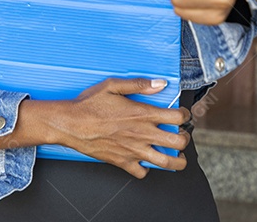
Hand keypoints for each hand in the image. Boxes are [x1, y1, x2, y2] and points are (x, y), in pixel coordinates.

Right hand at [50, 77, 190, 177]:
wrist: (70, 124)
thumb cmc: (89, 105)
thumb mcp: (112, 86)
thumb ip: (139, 84)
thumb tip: (160, 83)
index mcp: (142, 114)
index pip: (177, 117)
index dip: (185, 115)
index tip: (182, 114)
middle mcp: (142, 134)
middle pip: (178, 142)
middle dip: (186, 138)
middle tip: (182, 135)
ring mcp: (134, 150)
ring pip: (166, 163)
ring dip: (177, 161)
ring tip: (177, 156)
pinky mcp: (123, 162)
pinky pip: (142, 173)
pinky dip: (147, 169)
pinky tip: (145, 160)